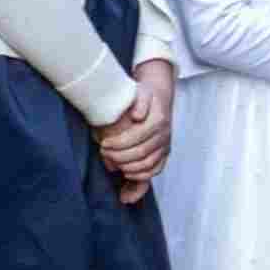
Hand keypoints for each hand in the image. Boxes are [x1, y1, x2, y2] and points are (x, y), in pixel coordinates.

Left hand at [94, 60, 173, 204]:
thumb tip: (137, 116)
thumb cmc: (144, 95)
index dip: (118, 144)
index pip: (137, 138)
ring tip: (112, 163)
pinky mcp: (164, 154)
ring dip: (128, 168)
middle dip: (119, 157)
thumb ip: (140, 102)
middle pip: (141, 154)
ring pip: (148, 165)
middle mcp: (164, 135)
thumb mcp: (141, 92)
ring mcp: (165, 146)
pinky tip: (126, 175)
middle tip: (104, 152)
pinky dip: (141, 177)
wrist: (158, 97)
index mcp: (158, 120)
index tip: (104, 144)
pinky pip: (155, 170)